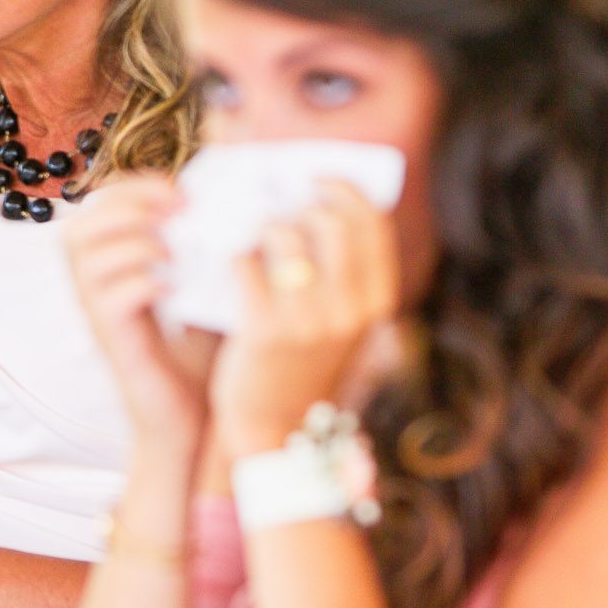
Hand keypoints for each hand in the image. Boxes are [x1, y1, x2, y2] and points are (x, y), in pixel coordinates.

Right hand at [63, 173, 214, 451]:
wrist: (196, 423)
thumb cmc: (203, 355)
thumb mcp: (205, 290)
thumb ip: (207, 250)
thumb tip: (236, 203)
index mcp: (112, 268)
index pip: (99, 208)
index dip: (133, 188)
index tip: (181, 189)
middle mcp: (95, 289)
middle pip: (79, 226)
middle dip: (127, 205)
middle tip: (176, 208)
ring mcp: (99, 316)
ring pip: (85, 256)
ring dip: (134, 241)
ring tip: (176, 250)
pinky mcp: (114, 342)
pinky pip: (110, 297)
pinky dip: (143, 281)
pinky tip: (176, 286)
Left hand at [209, 181, 400, 460]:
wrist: (274, 429)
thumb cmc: (301, 362)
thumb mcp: (340, 322)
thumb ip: (340, 271)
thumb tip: (313, 200)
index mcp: (377, 301)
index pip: (371, 222)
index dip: (344, 188)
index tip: (317, 177)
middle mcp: (350, 308)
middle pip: (328, 218)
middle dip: (297, 201)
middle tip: (275, 201)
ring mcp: (309, 319)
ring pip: (282, 233)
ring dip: (259, 226)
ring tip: (249, 239)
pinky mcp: (264, 328)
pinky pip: (243, 261)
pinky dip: (232, 255)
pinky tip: (230, 266)